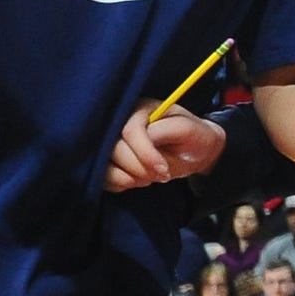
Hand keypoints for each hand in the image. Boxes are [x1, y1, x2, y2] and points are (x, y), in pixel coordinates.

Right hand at [104, 103, 223, 191]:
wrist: (192, 152)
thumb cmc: (192, 137)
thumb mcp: (188, 129)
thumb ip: (168, 129)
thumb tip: (147, 137)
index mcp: (140, 110)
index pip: (130, 131)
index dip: (145, 154)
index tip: (163, 169)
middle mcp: (120, 123)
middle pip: (114, 149)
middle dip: (140, 168)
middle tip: (162, 175)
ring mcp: (111, 142)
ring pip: (104, 164)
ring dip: (128, 178)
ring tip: (151, 178)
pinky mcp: (107, 160)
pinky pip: (102, 176)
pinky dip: (120, 184)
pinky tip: (138, 180)